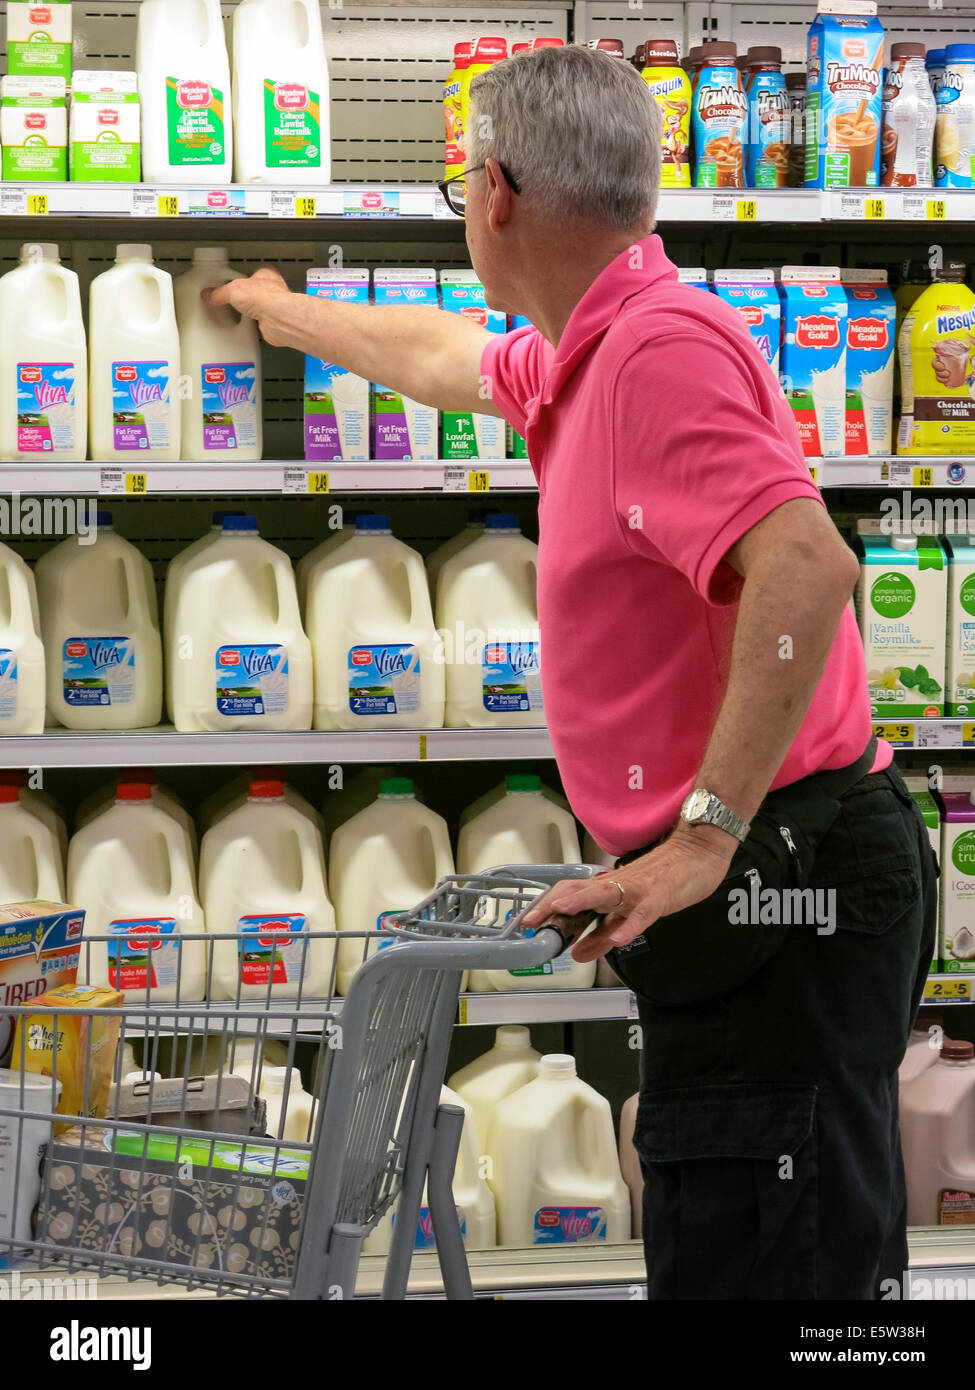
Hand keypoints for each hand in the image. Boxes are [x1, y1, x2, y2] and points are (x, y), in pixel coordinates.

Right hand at [204, 266, 292, 345]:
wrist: (278, 319)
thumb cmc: (267, 297)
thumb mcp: (233, 289)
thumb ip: (219, 292)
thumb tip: (209, 294)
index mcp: (265, 274)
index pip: (248, 273)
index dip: (237, 278)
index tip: (226, 284)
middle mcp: (271, 290)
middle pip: (250, 292)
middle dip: (240, 298)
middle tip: (229, 301)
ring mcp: (272, 307)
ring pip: (254, 309)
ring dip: (246, 313)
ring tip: (236, 314)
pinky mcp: (270, 323)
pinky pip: (256, 324)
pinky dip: (250, 326)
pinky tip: (245, 326)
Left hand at [518, 825, 735, 961]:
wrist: (698, 853)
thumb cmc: (665, 879)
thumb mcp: (628, 913)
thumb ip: (602, 935)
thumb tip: (577, 952)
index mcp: (607, 888)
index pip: (569, 893)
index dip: (546, 906)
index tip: (526, 922)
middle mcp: (616, 886)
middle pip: (578, 892)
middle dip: (551, 906)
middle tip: (530, 923)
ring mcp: (637, 890)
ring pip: (604, 895)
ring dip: (580, 904)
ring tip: (560, 915)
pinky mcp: (659, 897)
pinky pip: (642, 913)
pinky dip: (629, 925)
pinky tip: (619, 939)